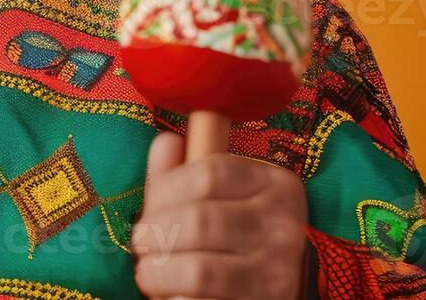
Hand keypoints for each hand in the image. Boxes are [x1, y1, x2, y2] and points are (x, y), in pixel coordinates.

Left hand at [131, 132, 309, 298]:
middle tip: (142, 244)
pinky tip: (171, 293)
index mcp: (275, 184)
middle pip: (198, 220)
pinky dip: (174, 298)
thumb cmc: (230, 239)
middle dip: (154, 234)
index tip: (148, 208)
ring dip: (157, 272)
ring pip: (197, 270)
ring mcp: (277, 272)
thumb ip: (183, 173)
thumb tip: (165, 142)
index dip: (164, 190)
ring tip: (149, 272)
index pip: (209, 173)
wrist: (265, 292)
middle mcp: (284, 226)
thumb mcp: (213, 198)